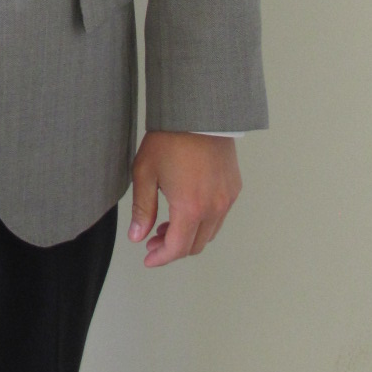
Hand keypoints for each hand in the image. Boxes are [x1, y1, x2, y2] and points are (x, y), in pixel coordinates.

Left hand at [127, 131, 241, 268]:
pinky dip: (204, 221)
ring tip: (168, 225)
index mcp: (190, 208)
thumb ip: (142, 209)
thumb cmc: (169, 139)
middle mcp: (214, 208)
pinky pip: (220, 216)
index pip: (177, 248)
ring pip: (209, 233)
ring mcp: (227, 199)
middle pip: (195, 245)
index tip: (149, 259)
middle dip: (172, 248)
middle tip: (153, 240)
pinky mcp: (234, 188)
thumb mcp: (145, 172)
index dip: (161, 258)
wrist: (199, 112)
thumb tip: (137, 236)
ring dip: (189, 236)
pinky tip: (188, 209)